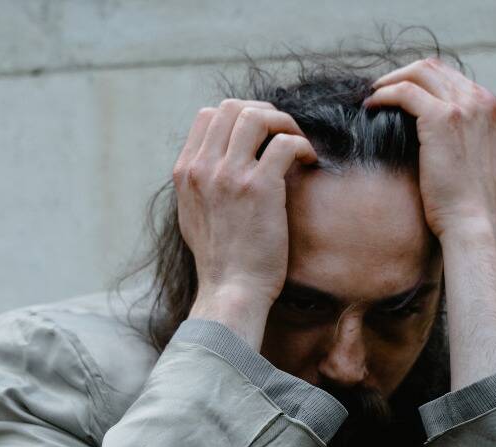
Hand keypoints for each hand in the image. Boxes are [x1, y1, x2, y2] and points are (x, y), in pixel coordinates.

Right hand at [173, 99, 317, 346]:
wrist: (231, 290)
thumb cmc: (221, 261)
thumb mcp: (193, 216)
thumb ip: (200, 185)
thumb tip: (215, 162)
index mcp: (186, 172)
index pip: (208, 116)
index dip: (239, 116)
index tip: (261, 134)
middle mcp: (203, 168)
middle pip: (232, 107)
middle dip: (264, 112)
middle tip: (284, 132)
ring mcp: (229, 175)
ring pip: (257, 117)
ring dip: (284, 122)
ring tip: (298, 143)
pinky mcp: (259, 187)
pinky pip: (284, 143)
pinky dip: (302, 145)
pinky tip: (309, 161)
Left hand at [363, 58, 495, 240]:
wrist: (473, 222)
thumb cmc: (468, 202)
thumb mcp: (474, 159)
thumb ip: (463, 135)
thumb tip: (430, 129)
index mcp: (495, 108)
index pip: (451, 77)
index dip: (420, 81)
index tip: (399, 94)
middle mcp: (483, 100)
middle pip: (434, 68)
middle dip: (402, 75)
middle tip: (379, 91)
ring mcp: (465, 106)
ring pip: (419, 72)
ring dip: (391, 81)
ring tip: (373, 96)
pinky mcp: (443, 117)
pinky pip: (405, 91)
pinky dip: (385, 94)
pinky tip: (371, 106)